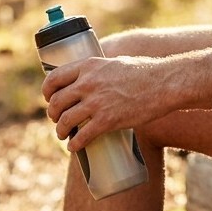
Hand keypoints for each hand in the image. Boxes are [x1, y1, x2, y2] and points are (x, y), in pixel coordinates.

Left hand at [42, 55, 161, 152]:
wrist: (164, 83)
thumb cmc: (144, 72)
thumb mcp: (114, 62)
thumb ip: (99, 71)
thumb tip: (90, 79)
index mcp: (88, 66)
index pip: (54, 79)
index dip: (47, 92)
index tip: (49, 99)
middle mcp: (88, 83)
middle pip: (57, 102)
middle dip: (53, 114)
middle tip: (57, 120)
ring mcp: (97, 102)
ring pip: (66, 120)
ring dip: (60, 131)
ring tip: (63, 135)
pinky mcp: (107, 120)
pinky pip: (82, 136)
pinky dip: (74, 144)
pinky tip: (74, 147)